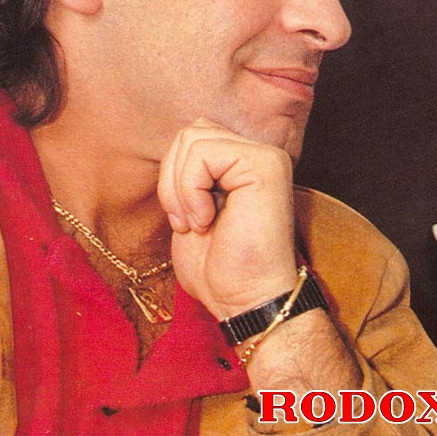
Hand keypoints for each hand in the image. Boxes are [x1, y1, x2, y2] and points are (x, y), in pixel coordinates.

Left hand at [157, 117, 298, 319]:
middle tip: (186, 222)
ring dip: (179, 187)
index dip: (173, 177)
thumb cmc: (218, 268)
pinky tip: (207, 220)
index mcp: (241, 163)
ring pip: (191, 139)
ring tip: (197, 223)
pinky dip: (190, 190)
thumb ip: (186, 174)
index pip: (191, 138)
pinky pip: (202, 153)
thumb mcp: (189, 210)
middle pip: (189, 133)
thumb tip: (173, 149)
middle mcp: (257, 154)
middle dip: (171, 178)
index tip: (183, 220)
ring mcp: (264, 156)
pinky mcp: (265, 164)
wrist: (245, 303)